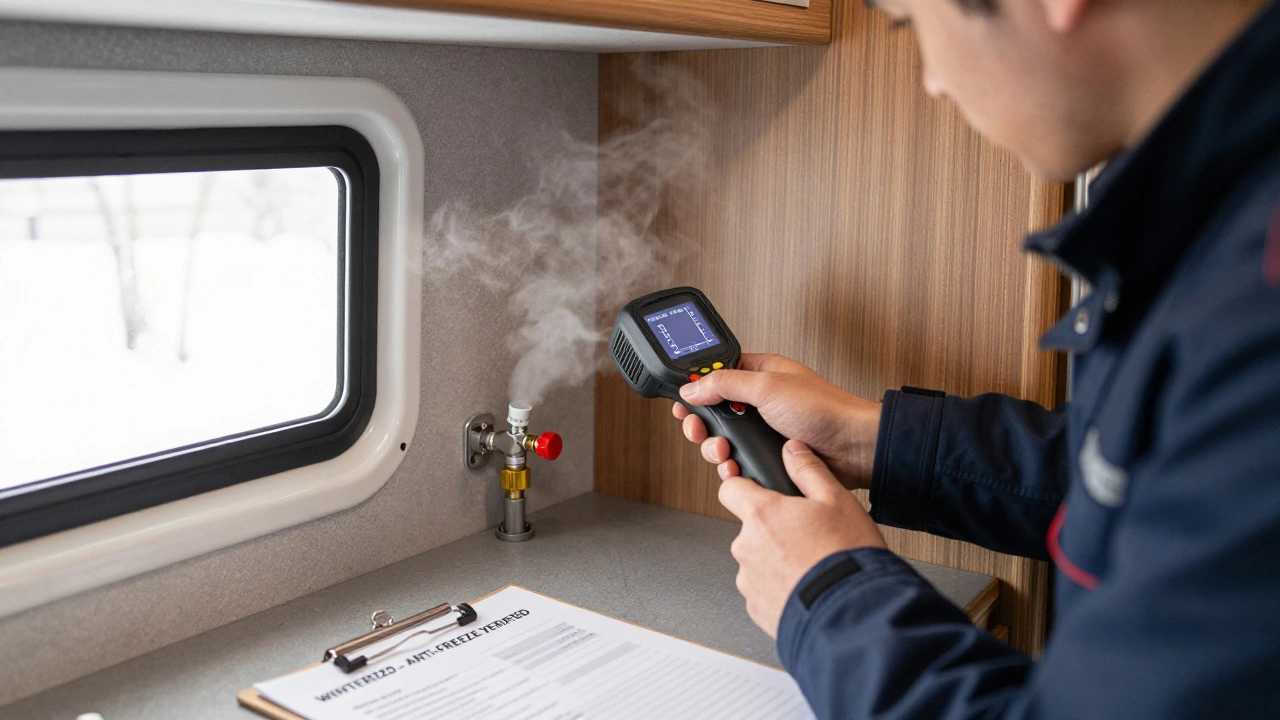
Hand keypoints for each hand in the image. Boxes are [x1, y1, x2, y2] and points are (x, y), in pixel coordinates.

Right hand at [674, 354, 881, 489]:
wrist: (853, 448)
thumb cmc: (824, 409)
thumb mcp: (767, 386)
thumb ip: (725, 383)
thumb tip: (692, 386)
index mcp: (761, 373)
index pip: (717, 375)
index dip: (697, 389)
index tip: (683, 403)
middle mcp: (761, 400)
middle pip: (714, 411)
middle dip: (702, 424)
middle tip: (698, 431)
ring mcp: (765, 429)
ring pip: (724, 439)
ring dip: (715, 448)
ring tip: (721, 451)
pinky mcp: (770, 455)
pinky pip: (740, 461)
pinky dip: (732, 467)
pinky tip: (734, 469)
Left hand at [721, 440, 887, 637]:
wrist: (852, 614)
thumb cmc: (845, 555)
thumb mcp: (837, 500)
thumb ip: (809, 470)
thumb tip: (793, 449)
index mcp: (761, 515)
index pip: (730, 489)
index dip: (744, 488)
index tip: (759, 493)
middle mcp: (746, 547)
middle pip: (750, 528)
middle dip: (773, 530)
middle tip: (808, 536)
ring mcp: (749, 580)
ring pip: (758, 561)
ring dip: (778, 561)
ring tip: (812, 565)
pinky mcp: (756, 609)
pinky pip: (764, 591)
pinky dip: (782, 588)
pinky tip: (808, 587)